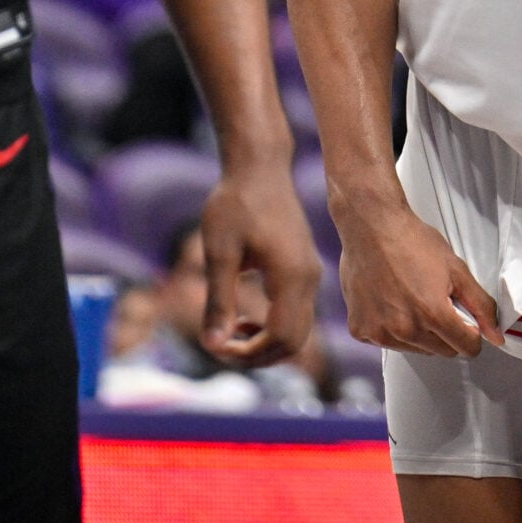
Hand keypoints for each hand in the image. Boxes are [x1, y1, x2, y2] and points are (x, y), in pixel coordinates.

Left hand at [196, 158, 321, 366]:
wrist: (259, 167)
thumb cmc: (235, 204)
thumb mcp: (219, 253)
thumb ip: (219, 301)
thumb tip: (212, 346)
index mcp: (291, 277)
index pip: (282, 338)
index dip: (249, 354)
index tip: (216, 347)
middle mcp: (308, 279)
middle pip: (294, 341)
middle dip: (257, 355)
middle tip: (219, 347)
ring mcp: (309, 274)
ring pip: (297, 330)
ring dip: (265, 343)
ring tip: (229, 334)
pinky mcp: (303, 270)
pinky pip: (296, 313)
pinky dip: (272, 327)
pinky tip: (244, 319)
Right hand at [335, 198, 500, 356]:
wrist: (371, 226)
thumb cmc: (413, 241)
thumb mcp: (456, 269)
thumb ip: (481, 306)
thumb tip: (496, 337)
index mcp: (433, 315)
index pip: (467, 348)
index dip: (471, 332)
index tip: (463, 318)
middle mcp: (405, 330)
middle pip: (442, 352)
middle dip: (445, 332)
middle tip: (434, 300)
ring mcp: (380, 333)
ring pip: (415, 349)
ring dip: (418, 332)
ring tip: (409, 298)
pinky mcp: (360, 331)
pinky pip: (387, 342)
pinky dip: (392, 329)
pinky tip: (389, 301)